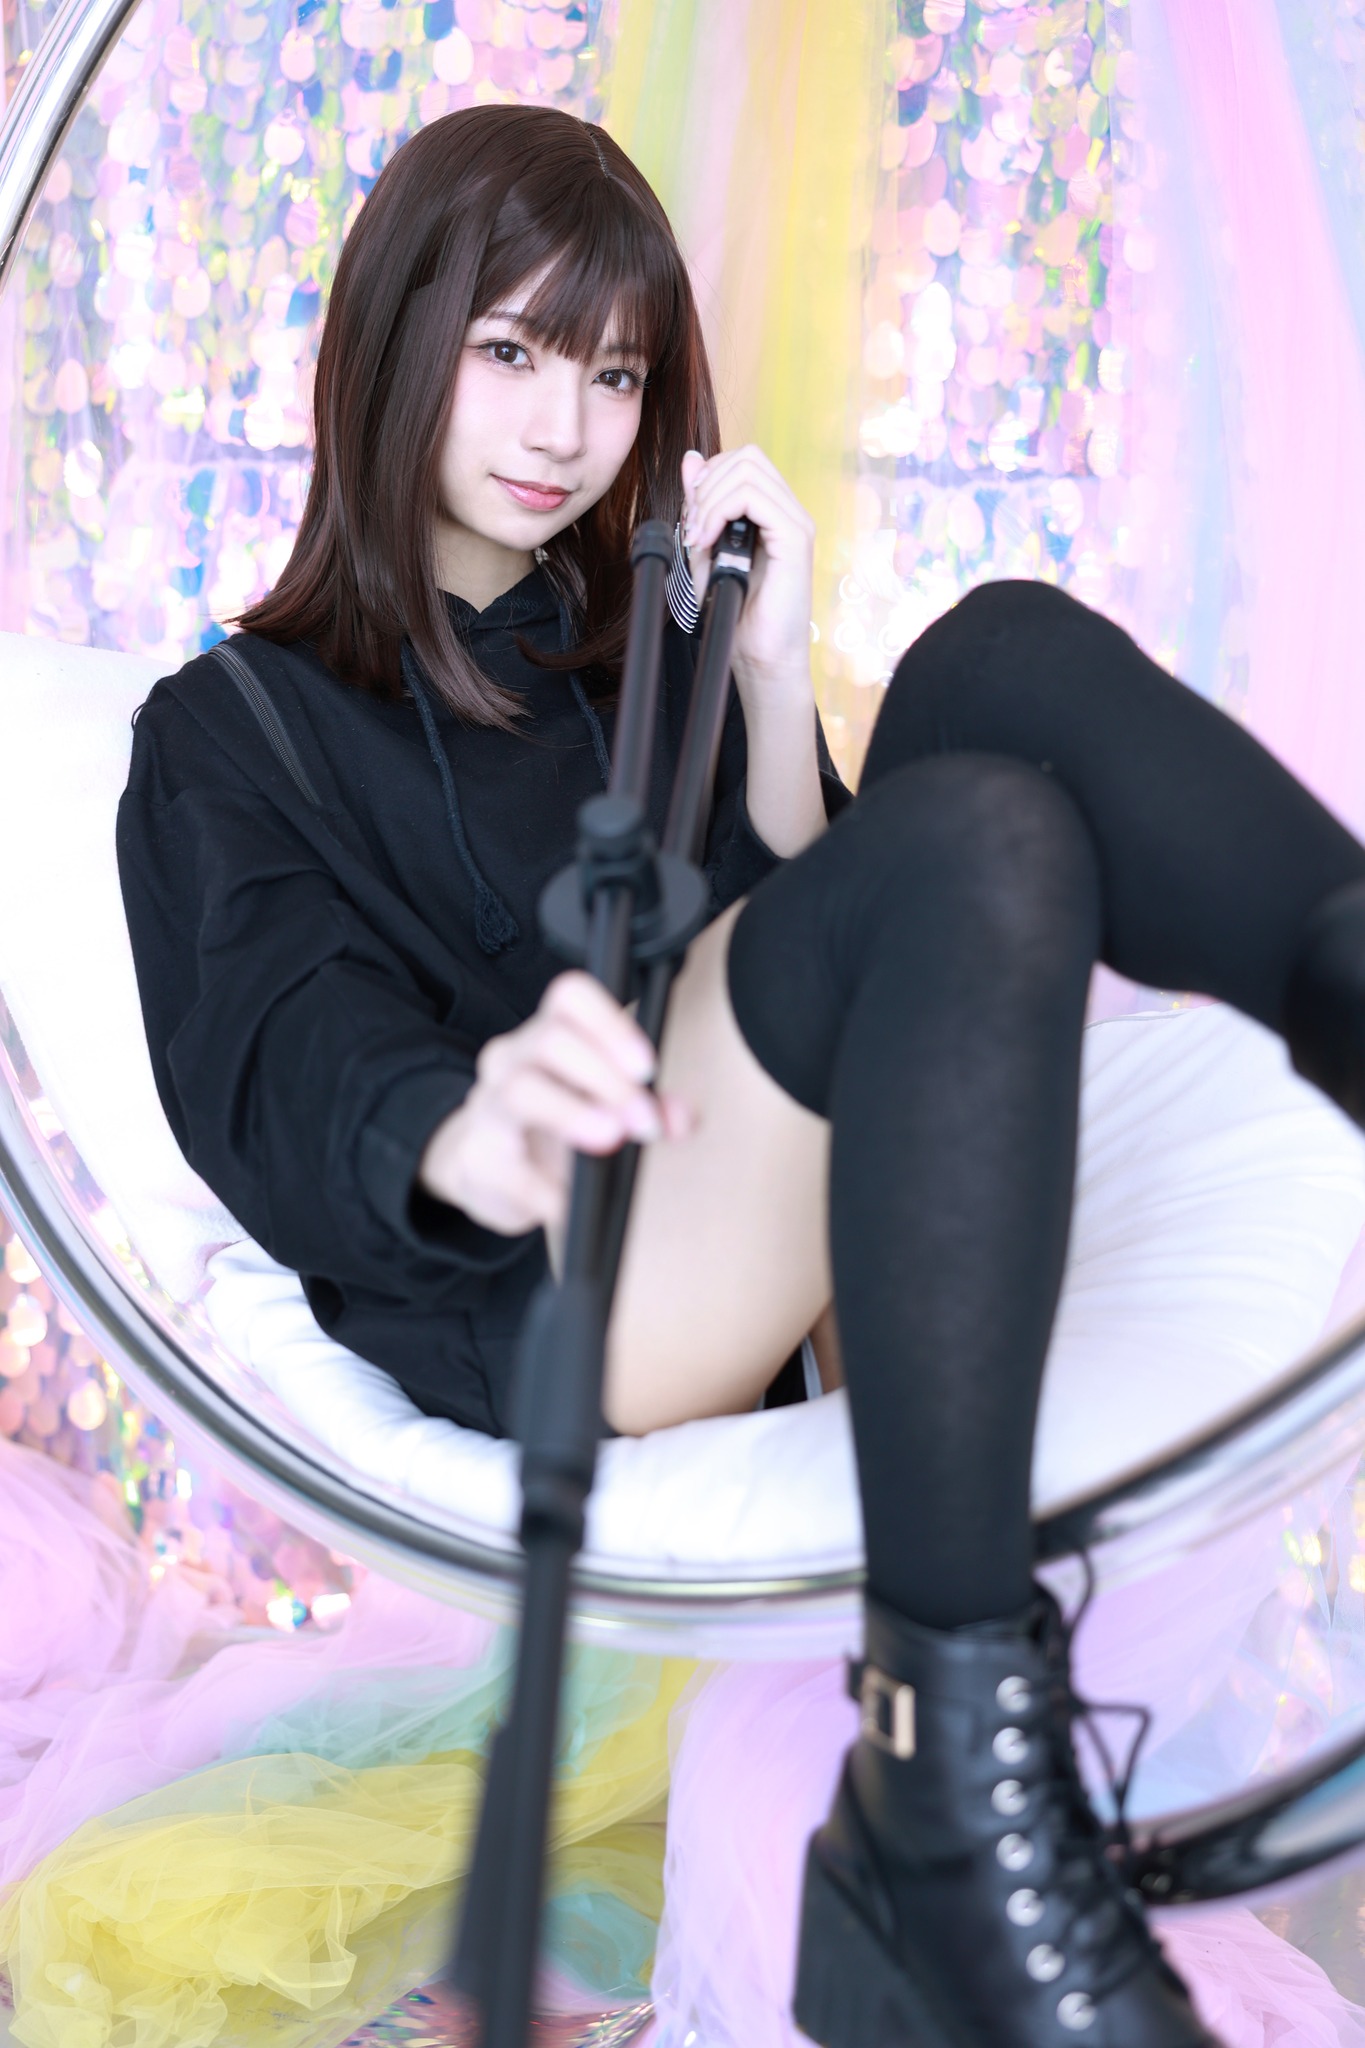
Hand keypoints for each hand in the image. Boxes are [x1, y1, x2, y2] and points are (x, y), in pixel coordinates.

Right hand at [418, 972, 691, 1235]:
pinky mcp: (476, 1157)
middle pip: (550, 1040)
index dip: (609, 1023)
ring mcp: (487, 1105)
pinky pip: (510, 1168)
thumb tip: (681, 1117)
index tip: (645, 1067)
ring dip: (573, 1115)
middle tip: (643, 1121)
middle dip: (606, 1080)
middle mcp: (512, 1058)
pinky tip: (570, 1202)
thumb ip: (652, 1107)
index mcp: (548, 1034)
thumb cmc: (554, 1125)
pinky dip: (547, 1189)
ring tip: (610, 1139)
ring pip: (520, 1090)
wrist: (488, 1169)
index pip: (570, 996)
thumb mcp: (606, 1110)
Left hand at [681, 445, 815, 714]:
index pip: (741, 460)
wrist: (759, 657)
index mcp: (771, 512)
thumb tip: (691, 459)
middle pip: (746, 457)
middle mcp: (788, 511)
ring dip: (710, 499)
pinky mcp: (796, 539)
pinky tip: (708, 541)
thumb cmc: (737, 613)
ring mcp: (796, 523)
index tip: (689, 520)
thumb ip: (699, 508)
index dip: (707, 477)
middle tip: (692, 528)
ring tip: (698, 538)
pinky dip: (720, 511)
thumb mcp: (704, 552)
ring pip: (748, 470)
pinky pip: (755, 498)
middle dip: (706, 485)